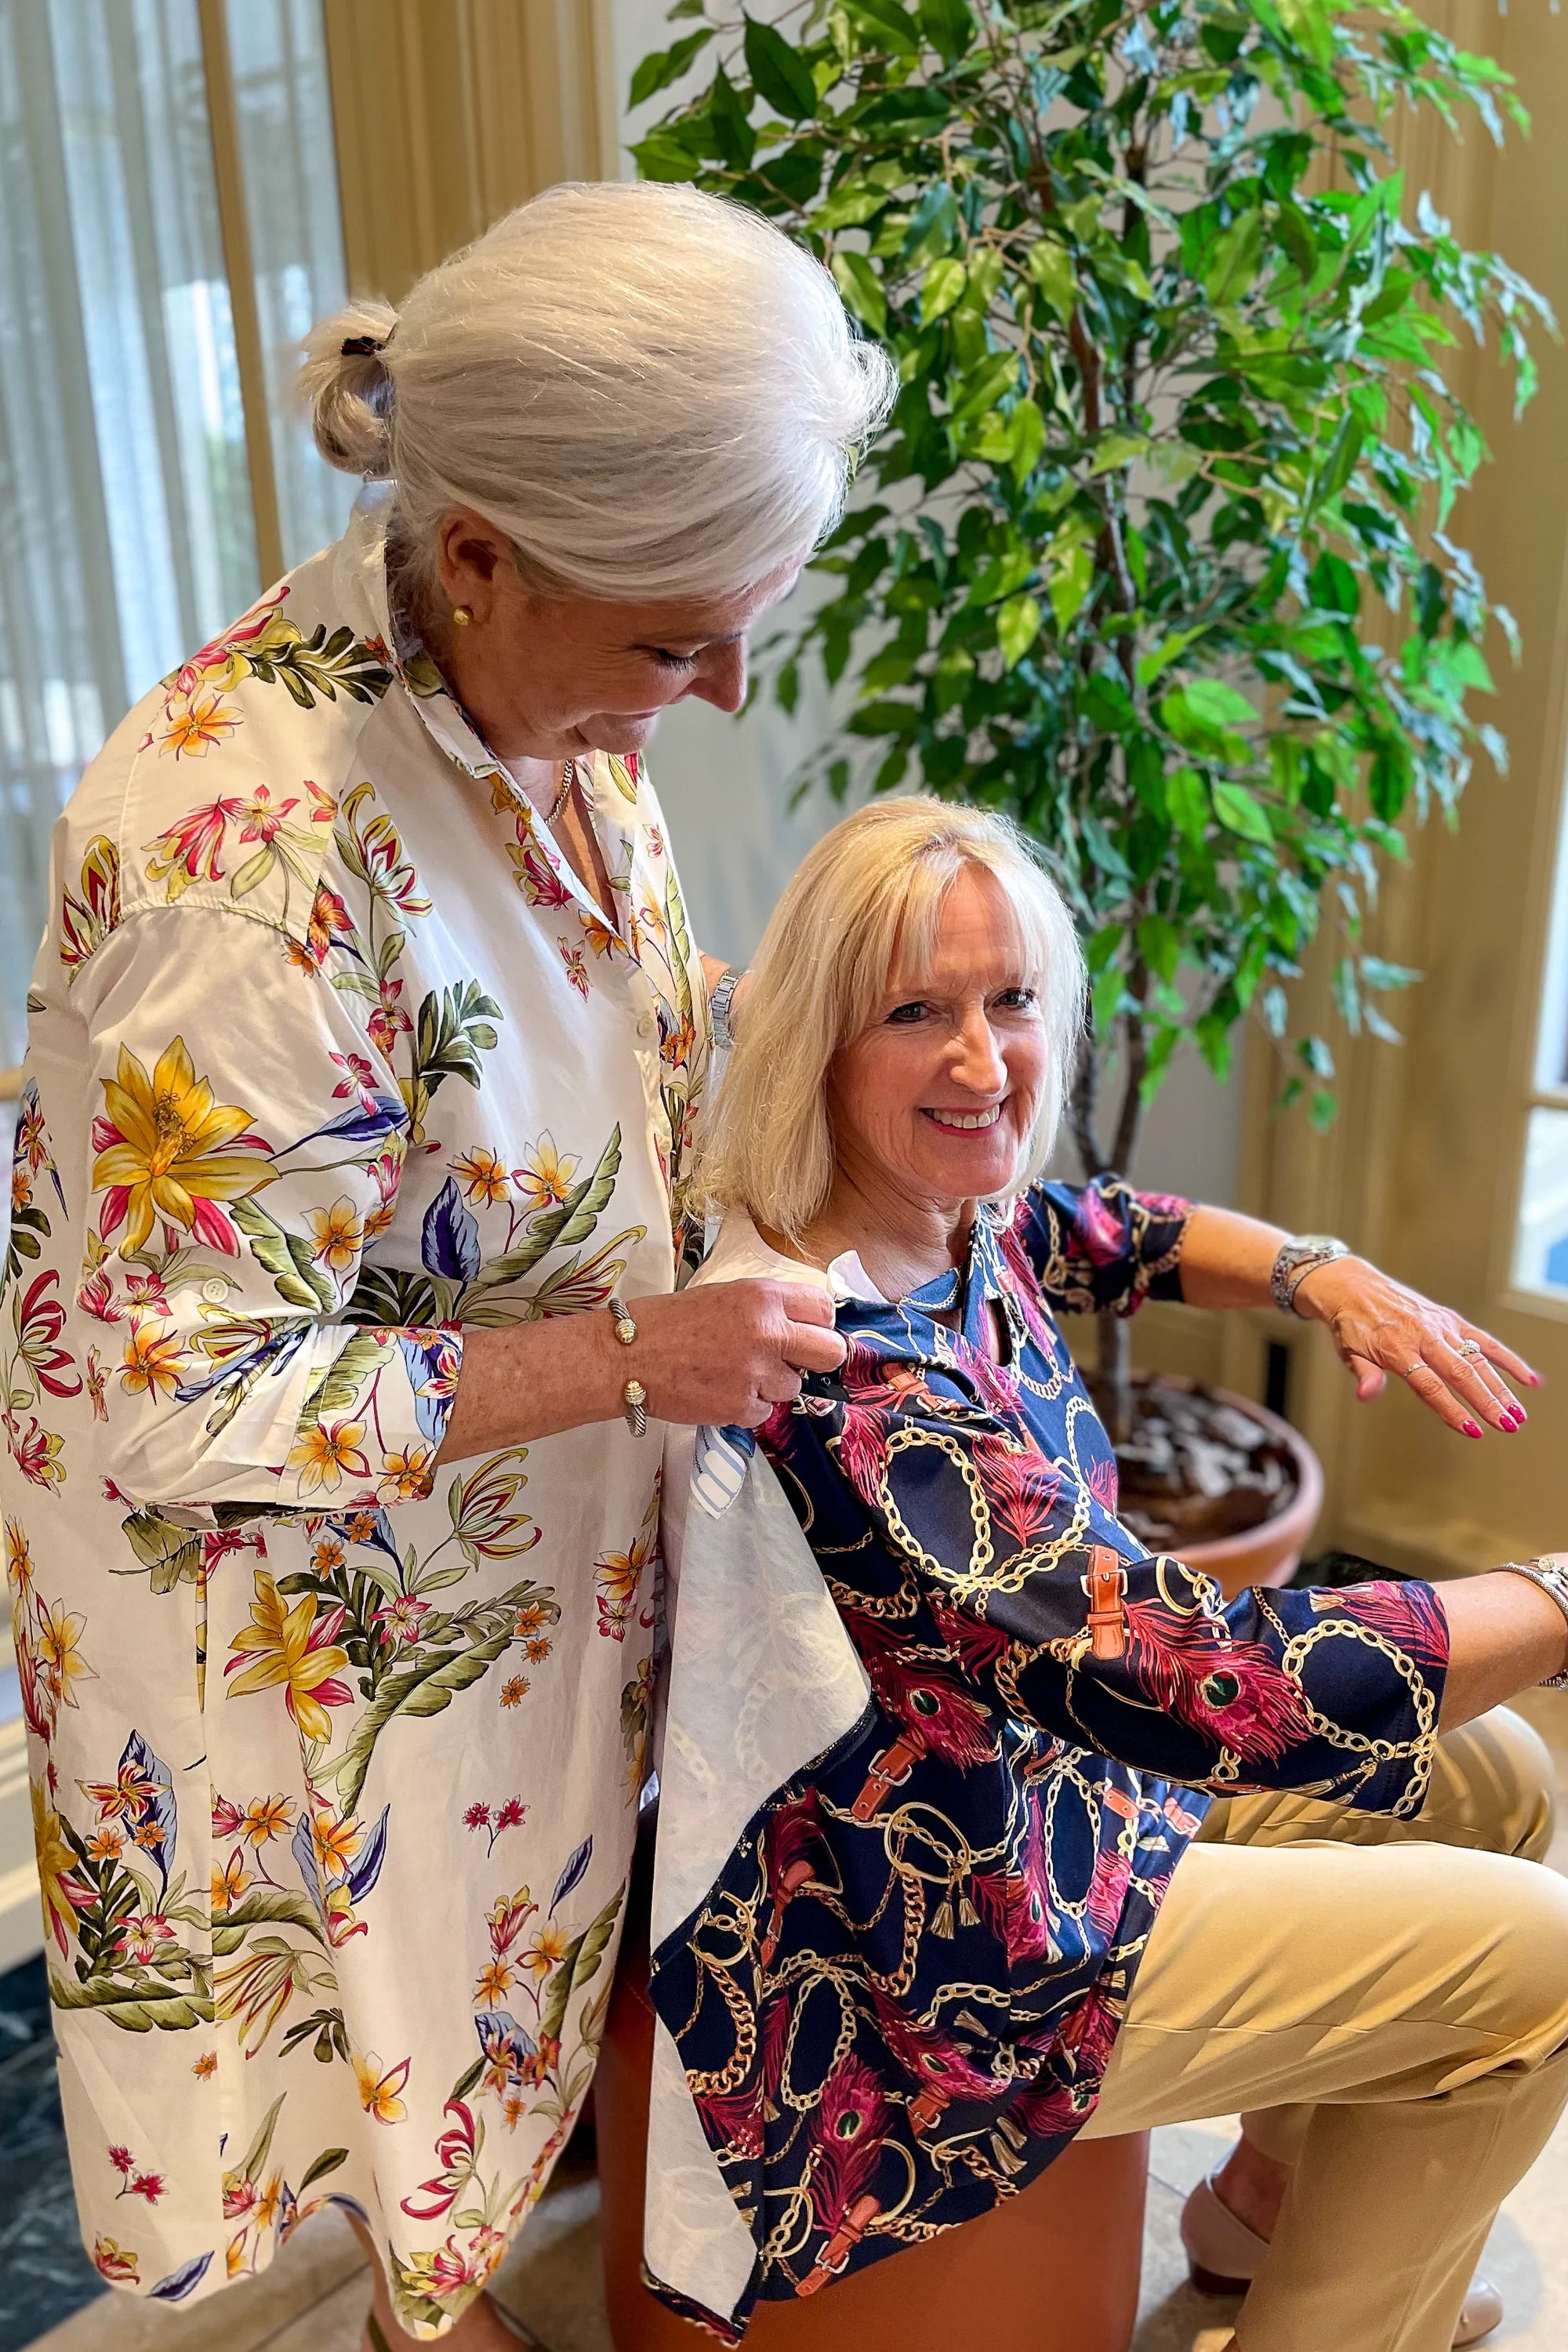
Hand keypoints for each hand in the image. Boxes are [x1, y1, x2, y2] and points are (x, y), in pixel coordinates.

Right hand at [628, 1280, 845, 1427]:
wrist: (627, 1356)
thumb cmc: (668, 1321)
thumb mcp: (723, 1295)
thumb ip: (763, 1309)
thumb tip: (797, 1327)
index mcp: (763, 1297)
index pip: (824, 1308)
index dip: (818, 1323)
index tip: (807, 1331)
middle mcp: (768, 1333)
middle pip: (830, 1352)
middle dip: (818, 1359)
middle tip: (795, 1361)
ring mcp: (756, 1373)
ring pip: (793, 1387)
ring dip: (772, 1385)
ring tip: (735, 1374)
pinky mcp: (741, 1406)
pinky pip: (764, 1411)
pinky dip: (747, 1406)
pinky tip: (719, 1391)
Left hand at [1292, 1255, 1537, 1437]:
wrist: (1353, 1286)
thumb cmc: (1351, 1325)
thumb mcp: (1349, 1351)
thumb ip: (1365, 1373)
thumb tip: (1366, 1394)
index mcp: (1398, 1348)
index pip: (1429, 1385)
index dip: (1451, 1409)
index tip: (1471, 1430)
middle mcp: (1424, 1336)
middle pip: (1461, 1373)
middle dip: (1487, 1402)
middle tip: (1508, 1426)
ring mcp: (1440, 1326)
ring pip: (1477, 1359)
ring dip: (1501, 1388)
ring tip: (1518, 1415)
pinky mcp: (1450, 1319)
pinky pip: (1484, 1340)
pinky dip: (1507, 1359)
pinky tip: (1529, 1379)